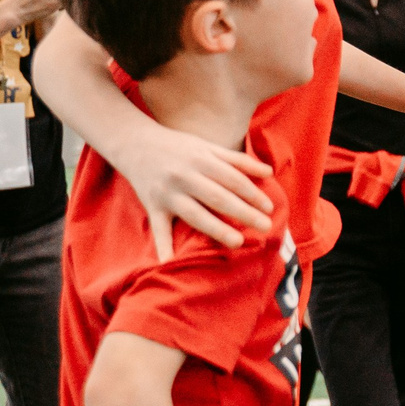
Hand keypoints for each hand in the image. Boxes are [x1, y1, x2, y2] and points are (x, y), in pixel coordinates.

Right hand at [122, 119, 274, 259]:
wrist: (134, 143)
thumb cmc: (178, 147)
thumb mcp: (207, 147)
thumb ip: (238, 160)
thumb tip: (269, 172)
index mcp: (201, 160)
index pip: (233, 179)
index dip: (253, 193)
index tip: (269, 208)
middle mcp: (185, 177)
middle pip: (218, 197)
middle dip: (243, 212)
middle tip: (265, 226)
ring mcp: (168, 193)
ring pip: (195, 214)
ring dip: (216, 229)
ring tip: (238, 242)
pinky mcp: (153, 207)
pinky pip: (160, 229)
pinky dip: (164, 246)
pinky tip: (171, 262)